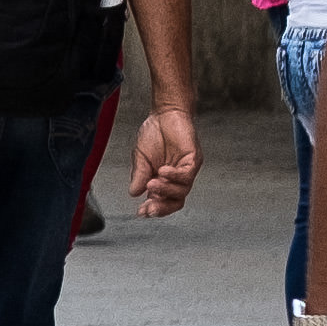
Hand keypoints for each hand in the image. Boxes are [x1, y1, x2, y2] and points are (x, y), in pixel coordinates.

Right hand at [130, 102, 200, 218]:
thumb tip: (133, 193)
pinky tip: (162, 171)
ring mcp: (186, 171)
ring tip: (152, 183)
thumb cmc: (153, 133)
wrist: (165, 113)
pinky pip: (187, 175)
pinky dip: (174, 176)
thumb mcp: (140, 157)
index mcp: (162, 181)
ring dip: (166, 190)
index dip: (152, 208)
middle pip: (175, 202)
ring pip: (182, 191)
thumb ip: (139, 175)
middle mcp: (176, 179)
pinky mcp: (193, 160)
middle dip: (162, 207)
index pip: (161, 201)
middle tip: (149, 208)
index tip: (140, 212)